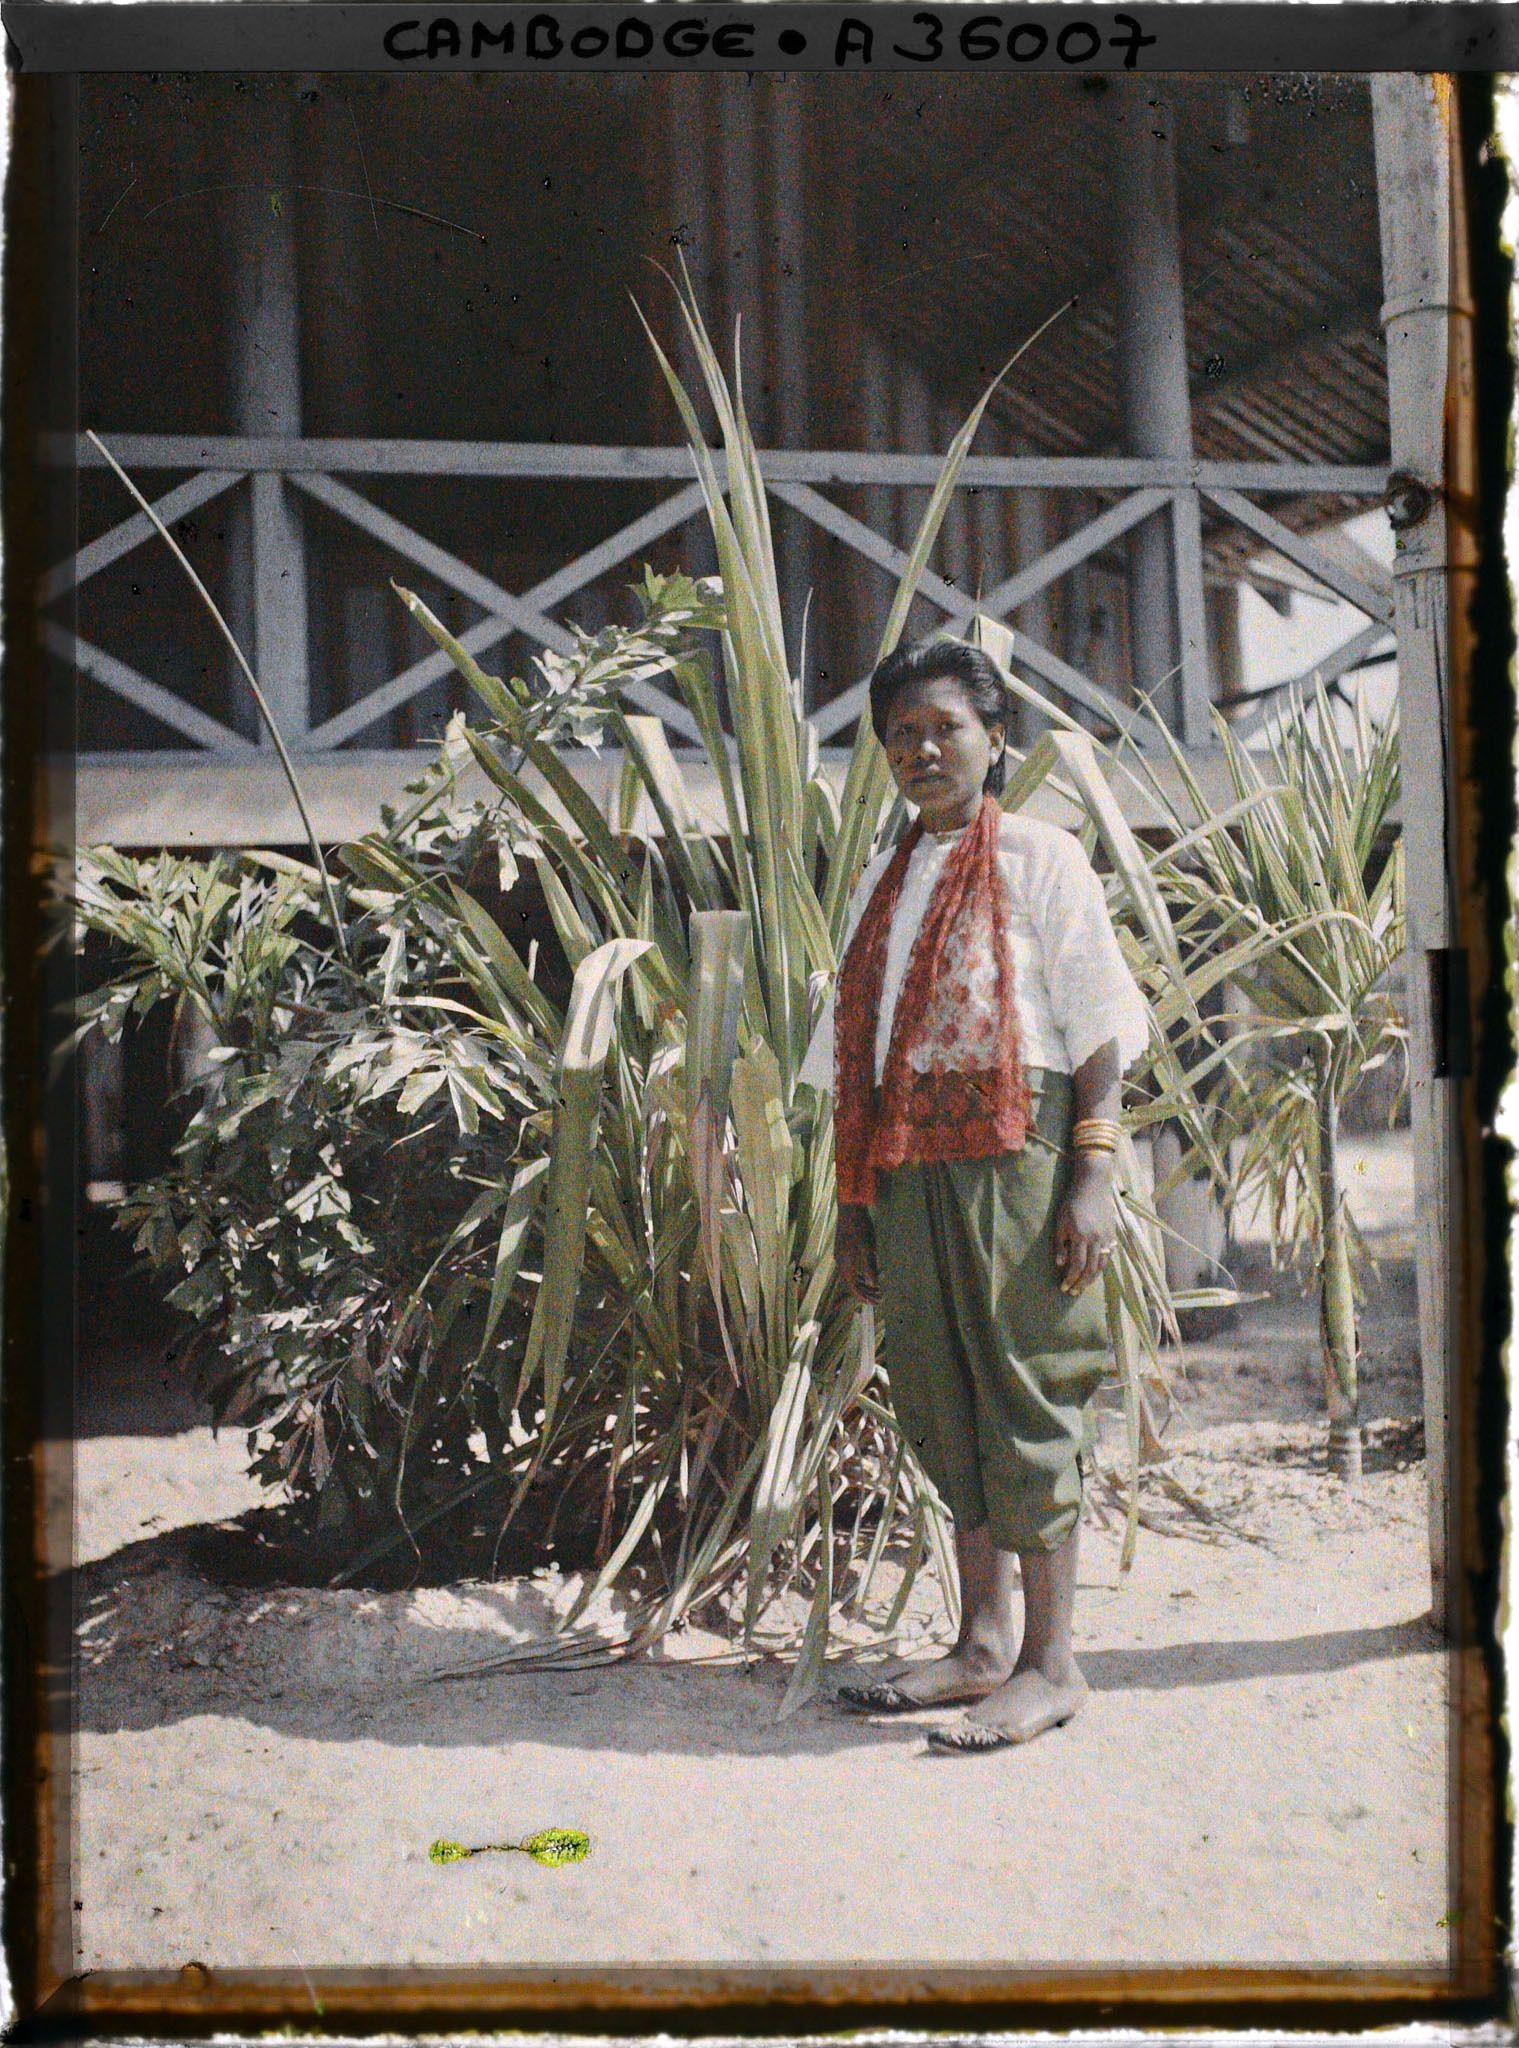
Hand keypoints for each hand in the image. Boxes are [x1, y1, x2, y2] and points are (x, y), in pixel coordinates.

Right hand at [835, 1204, 880, 1303]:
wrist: (850, 1210)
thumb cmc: (861, 1228)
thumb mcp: (869, 1249)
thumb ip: (870, 1268)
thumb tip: (874, 1285)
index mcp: (846, 1265)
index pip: (854, 1288)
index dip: (865, 1297)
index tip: (876, 1302)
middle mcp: (841, 1263)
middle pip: (851, 1284)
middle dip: (865, 1293)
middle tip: (878, 1298)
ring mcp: (840, 1256)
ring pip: (850, 1276)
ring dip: (862, 1284)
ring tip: (875, 1288)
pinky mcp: (842, 1249)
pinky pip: (850, 1268)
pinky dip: (859, 1275)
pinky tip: (867, 1273)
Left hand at [1053, 1165, 1117, 1294]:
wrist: (1093, 1185)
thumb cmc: (1072, 1202)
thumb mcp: (1060, 1222)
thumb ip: (1060, 1244)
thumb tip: (1060, 1264)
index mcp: (1081, 1236)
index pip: (1077, 1265)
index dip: (1071, 1279)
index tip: (1064, 1287)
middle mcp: (1096, 1239)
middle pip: (1091, 1269)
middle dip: (1082, 1283)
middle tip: (1073, 1292)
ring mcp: (1107, 1237)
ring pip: (1102, 1265)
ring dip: (1093, 1278)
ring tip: (1083, 1286)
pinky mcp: (1112, 1234)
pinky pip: (1109, 1255)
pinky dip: (1102, 1266)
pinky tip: (1095, 1271)